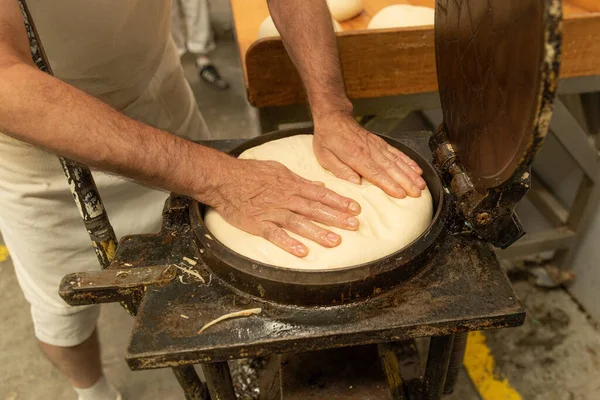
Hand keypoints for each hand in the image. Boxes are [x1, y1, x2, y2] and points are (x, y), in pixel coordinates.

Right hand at [207, 157, 360, 256]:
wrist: (223, 178)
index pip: (320, 193)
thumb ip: (299, 180)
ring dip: (318, 232)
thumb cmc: (250, 173)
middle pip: (314, 209)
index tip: (355, 209)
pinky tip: (301, 252)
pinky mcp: (258, 223)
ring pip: (299, 222)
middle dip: (336, 217)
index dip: (339, 201)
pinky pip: (275, 235)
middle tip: (354, 225)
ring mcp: (272, 212)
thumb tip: (319, 185)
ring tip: (335, 241)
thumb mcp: (278, 170)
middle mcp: (285, 199)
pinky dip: (288, 243)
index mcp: (291, 185)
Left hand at [313, 114, 426, 197]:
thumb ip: (340, 170)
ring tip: (421, 184)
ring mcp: (377, 146)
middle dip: (406, 182)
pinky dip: (409, 161)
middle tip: (417, 193)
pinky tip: (417, 169)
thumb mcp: (325, 156)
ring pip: (398, 161)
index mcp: (356, 156)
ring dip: (411, 173)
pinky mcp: (381, 143)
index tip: (400, 194)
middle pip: (391, 168)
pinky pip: (397, 153)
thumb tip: (355, 183)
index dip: (389, 184)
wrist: (334, 117)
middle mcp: (370, 151)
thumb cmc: (328, 138)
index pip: (375, 173)